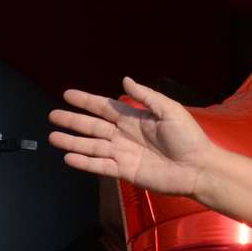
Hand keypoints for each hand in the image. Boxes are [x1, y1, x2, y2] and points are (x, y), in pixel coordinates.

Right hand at [48, 77, 214, 196]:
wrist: (199, 168)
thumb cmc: (189, 138)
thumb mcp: (170, 111)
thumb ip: (146, 96)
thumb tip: (125, 79)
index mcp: (135, 119)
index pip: (105, 107)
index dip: (86, 101)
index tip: (67, 94)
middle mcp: (125, 135)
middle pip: (93, 126)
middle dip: (73, 120)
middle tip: (52, 115)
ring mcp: (124, 154)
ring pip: (92, 146)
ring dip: (72, 142)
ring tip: (53, 138)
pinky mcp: (126, 171)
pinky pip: (101, 166)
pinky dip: (85, 162)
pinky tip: (69, 157)